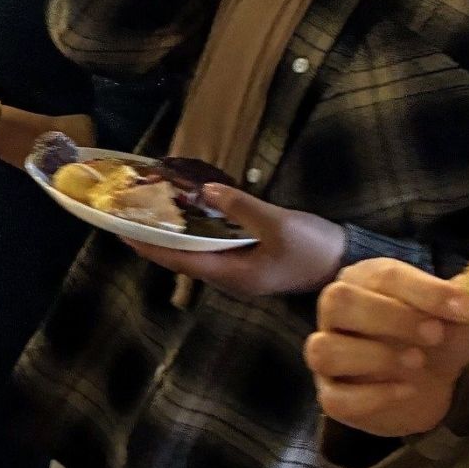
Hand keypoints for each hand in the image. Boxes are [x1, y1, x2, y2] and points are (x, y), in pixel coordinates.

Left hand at [128, 184, 345, 296]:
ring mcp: (240, 271)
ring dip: (175, 236)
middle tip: (130, 216)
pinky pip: (214, 248)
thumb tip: (207, 190)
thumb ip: (241, 207)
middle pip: (183, 259)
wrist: (346, 264)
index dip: (150, 246)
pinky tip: (189, 216)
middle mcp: (230, 277)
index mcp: (233, 274)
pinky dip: (197, 233)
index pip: (180, 261)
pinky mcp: (250, 262)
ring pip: (197, 253)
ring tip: (151, 214)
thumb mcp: (279, 224)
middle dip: (156, 239)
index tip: (123, 232)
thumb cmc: (314, 248)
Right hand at [305, 257, 468, 437]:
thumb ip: (459, 304)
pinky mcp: (331, 396)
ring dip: (375, 355)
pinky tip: (407, 390)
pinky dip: (374, 396)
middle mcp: (336, 313)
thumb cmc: (435, 339)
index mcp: (364, 280)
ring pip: (324, 350)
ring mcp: (327, 355)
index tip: (461, 310)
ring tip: (418, 362)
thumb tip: (463, 300)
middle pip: (338, 302)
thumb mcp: (455, 318)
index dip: (424, 291)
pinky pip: (335, 398)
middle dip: (390, 317)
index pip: (382, 275)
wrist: (430, 387)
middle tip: (435, 334)